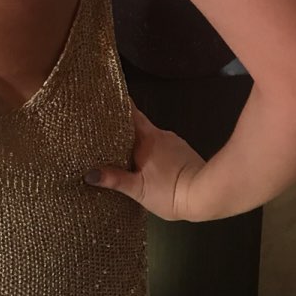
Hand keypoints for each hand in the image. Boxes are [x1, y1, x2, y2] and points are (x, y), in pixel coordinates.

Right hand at [84, 98, 205, 221]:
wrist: (206, 195)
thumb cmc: (169, 191)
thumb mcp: (138, 189)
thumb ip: (115, 179)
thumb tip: (89, 174)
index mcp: (146, 138)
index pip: (129, 113)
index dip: (117, 105)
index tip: (103, 100)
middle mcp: (159, 134)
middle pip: (137, 124)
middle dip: (122, 126)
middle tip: (104, 129)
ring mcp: (173, 141)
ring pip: (150, 135)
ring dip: (138, 140)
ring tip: (121, 149)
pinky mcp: (183, 151)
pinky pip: (161, 144)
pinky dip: (151, 149)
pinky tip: (146, 162)